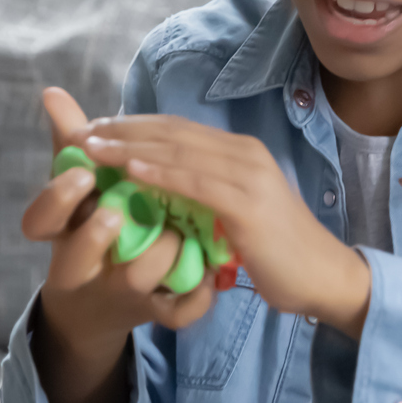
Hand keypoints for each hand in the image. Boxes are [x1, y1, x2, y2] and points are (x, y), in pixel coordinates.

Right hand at [22, 88, 216, 350]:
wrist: (101, 305)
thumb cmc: (92, 230)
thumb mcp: (80, 191)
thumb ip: (69, 145)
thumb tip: (52, 92)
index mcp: (60, 235)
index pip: (38, 222)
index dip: (56, 197)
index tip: (83, 167)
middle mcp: (84, 269)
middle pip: (82, 256)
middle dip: (98, 231)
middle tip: (118, 210)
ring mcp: (122, 294)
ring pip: (138, 278)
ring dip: (162, 252)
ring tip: (181, 230)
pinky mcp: (157, 314)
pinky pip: (177, 313)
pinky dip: (196, 296)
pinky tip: (213, 276)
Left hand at [78, 113, 370, 331]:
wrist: (322, 277)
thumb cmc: (278, 251)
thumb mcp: (236, 212)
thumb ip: (206, 192)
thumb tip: (164, 187)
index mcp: (240, 153)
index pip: (177, 129)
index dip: (132, 126)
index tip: (91, 130)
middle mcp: (245, 154)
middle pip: (172, 133)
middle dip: (122, 130)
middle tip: (79, 133)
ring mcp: (249, 176)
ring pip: (179, 151)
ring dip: (130, 146)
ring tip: (91, 147)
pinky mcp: (248, 204)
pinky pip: (196, 182)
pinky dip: (161, 172)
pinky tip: (130, 170)